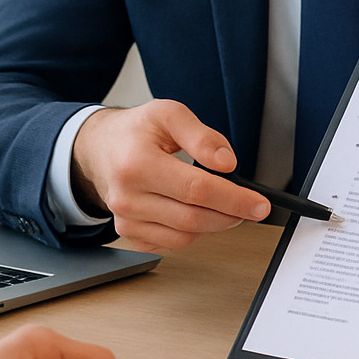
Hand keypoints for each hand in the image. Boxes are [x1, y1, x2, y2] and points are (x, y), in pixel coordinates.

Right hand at [71, 99, 269, 250]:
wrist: (100, 149)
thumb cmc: (136, 131)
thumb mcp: (169, 114)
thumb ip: (201, 135)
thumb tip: (226, 162)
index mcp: (137, 163)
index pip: (196, 189)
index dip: (234, 199)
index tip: (259, 204)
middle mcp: (128, 196)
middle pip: (193, 218)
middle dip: (230, 215)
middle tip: (250, 206)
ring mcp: (126, 219)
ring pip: (185, 237)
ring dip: (214, 225)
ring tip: (226, 207)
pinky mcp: (128, 233)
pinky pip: (171, 244)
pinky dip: (193, 233)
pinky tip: (199, 214)